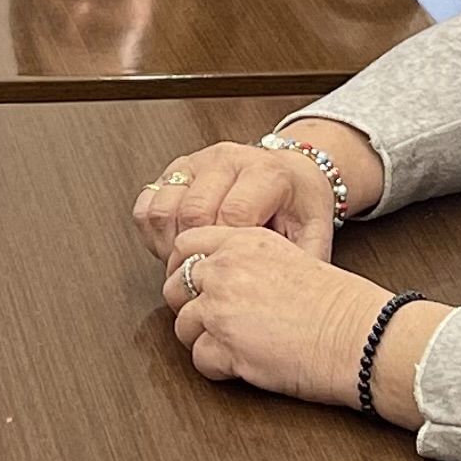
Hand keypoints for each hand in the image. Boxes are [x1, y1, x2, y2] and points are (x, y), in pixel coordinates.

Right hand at [130, 140, 340, 269]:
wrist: (293, 172)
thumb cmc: (299, 206)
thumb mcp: (313, 233)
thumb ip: (299, 261)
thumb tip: (285, 300)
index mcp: (265, 172)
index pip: (233, 214)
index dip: (226, 252)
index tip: (229, 277)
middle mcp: (228, 160)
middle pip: (193, 212)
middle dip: (195, 254)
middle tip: (205, 279)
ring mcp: (198, 161)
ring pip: (164, 208)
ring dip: (169, 245)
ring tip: (188, 264)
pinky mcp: (176, 169)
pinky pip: (147, 203)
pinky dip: (153, 232)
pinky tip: (173, 246)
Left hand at [165, 228, 409, 410]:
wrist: (362, 335)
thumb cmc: (340, 303)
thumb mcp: (290, 256)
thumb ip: (248, 259)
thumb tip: (218, 275)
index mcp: (243, 241)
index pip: (185, 243)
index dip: (184, 266)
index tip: (196, 284)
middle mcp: (226, 270)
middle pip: (175, 286)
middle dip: (189, 306)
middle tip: (214, 321)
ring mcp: (222, 310)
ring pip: (182, 326)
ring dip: (202, 339)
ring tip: (234, 346)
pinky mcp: (227, 349)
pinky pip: (199, 360)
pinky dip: (217, 367)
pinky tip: (242, 365)